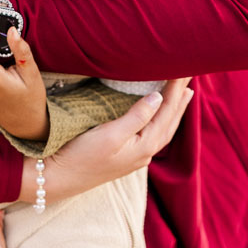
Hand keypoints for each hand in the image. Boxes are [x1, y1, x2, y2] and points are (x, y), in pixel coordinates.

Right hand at [19, 79, 193, 202]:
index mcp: (145, 145)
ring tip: (183, 95)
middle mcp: (145, 152)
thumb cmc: (81, 155)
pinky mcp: (126, 155)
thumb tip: (158, 97)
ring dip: (174, 110)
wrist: (59, 178)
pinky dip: (161, 120)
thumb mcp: (110, 134)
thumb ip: (137, 116)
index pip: (167, 112)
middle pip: (170, 121)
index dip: (175, 90)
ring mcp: (136, 156)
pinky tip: (157, 116)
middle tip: (189, 77)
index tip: (182, 69)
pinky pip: (153, 133)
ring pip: (163, 129)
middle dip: (180, 99)